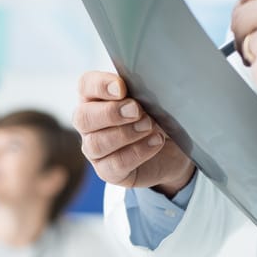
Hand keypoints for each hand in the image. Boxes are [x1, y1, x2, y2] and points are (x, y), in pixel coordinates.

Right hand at [73, 72, 194, 195]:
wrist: (173, 150)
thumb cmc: (158, 118)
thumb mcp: (155, 100)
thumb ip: (145, 91)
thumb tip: (147, 89)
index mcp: (96, 98)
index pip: (86, 85)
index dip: (100, 85)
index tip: (122, 87)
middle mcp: (89, 123)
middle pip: (83, 117)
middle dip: (111, 113)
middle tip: (136, 110)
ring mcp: (95, 149)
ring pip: (96, 144)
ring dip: (125, 134)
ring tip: (149, 126)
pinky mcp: (107, 171)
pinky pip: (115, 164)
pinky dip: (137, 152)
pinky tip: (155, 142)